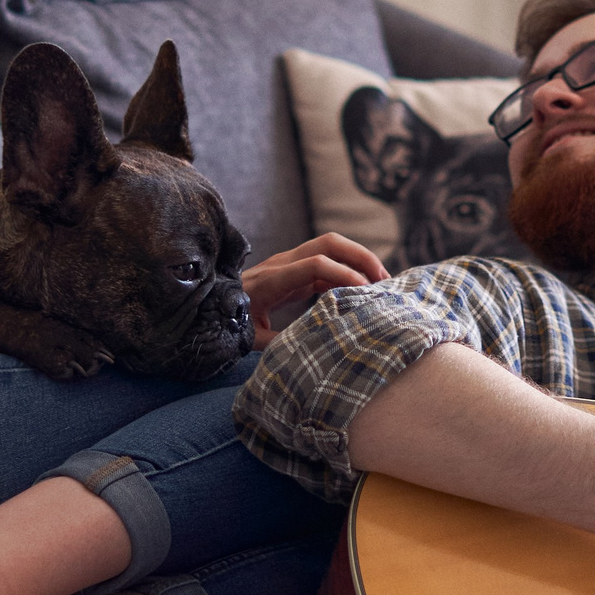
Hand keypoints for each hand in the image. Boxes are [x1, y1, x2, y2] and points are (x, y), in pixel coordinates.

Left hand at [242, 232, 387, 347]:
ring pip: (331, 248)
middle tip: (383, 279)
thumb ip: (279, 343)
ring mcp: (288, 263)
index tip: (364, 292)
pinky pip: (326, 263)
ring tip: (380, 282)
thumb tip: (310, 352)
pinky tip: (361, 289)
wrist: (210, 304)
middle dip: (360, 256)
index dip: (343, 274)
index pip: (314, 264)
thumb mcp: (251, 338)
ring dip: (358, 259)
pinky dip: (347, 271)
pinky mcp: (294, 270)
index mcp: (271, 280)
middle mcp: (282, 264)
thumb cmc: (230, 322)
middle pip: (328, 243)